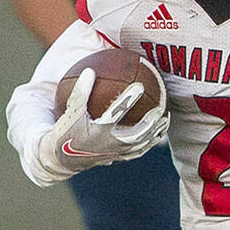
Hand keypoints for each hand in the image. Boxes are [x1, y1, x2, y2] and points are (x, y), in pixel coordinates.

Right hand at [39, 68, 169, 178]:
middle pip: (136, 133)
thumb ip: (80, 91)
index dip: (128, 99)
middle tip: (161, 106)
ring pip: (142, 144)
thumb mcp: (71, 111)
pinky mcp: (119, 158)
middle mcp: (109, 144)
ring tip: (166, 119)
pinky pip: (139, 151)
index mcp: (97, 131)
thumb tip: (90, 70)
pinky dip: (150, 142)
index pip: (116, 113)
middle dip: (150, 121)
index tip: (139, 85)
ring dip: (155, 132)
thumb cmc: (67, 130)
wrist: (64, 159)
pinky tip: (158, 132)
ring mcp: (116, 153)